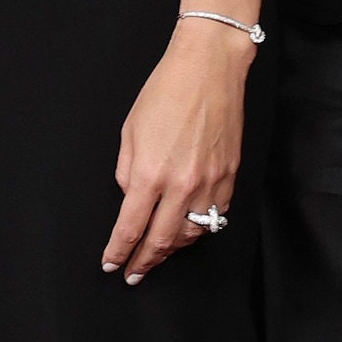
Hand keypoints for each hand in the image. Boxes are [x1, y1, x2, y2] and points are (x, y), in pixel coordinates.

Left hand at [102, 19, 251, 282]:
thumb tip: (132, 200)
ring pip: (191, 233)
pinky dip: (199, 228)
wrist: (209, 67)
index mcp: (150, 173)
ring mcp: (210, 182)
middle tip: (133, 273)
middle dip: (144, 261)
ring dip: (171, 249)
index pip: (131, 227)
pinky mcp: (230, 175)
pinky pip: (215, 215)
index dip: (118, 251)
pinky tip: (187, 230)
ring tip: (157, 254)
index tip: (111, 263)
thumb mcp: (130, 131)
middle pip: (162, 241)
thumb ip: (127, 172)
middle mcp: (182, 184)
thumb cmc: (166, 91)